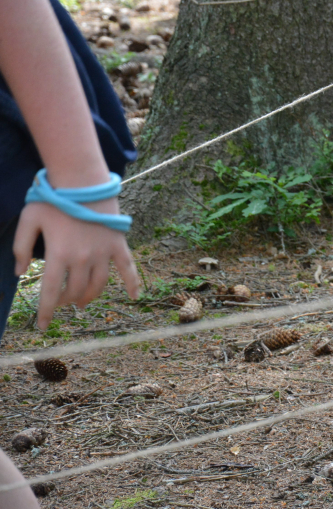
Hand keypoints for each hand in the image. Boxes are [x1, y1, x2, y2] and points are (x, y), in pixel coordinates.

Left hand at [12, 200, 140, 328]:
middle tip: (61, 302)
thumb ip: (20, 248)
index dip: (46, 312)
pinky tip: (135, 297)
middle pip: (75, 291)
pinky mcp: (118, 245)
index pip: (51, 293)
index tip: (42, 326)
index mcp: (59, 255)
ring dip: (88, 297)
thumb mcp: (28, 219)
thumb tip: (20, 272)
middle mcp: (83, 259)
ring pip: (97, 285)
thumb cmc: (54, 199)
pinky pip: (128, 268)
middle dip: (65, 301)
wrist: (84, 182)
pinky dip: (133, 283)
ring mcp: (103, 253)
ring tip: (81, 301)